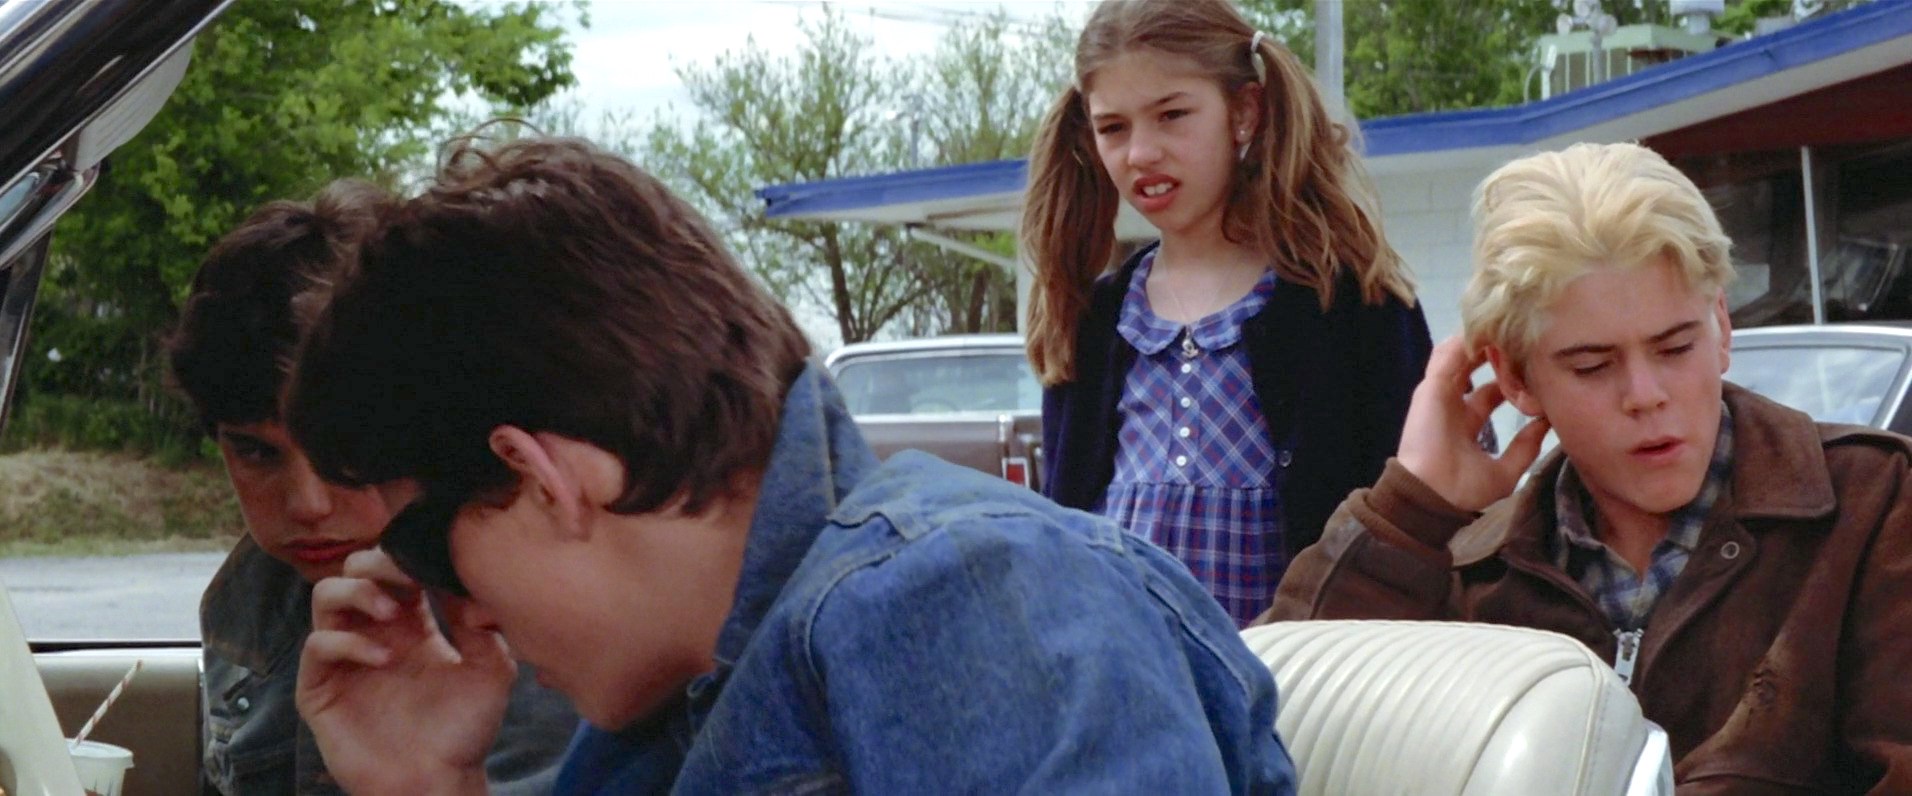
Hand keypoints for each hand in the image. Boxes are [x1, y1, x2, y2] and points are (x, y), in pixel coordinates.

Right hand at [297, 549, 512, 795]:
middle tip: (406, 577)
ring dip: (358, 593)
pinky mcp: (321, 688)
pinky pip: (317, 645)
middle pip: (355, 570)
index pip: (396, 568)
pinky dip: (347, 642)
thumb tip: (464, 576)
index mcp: (412, 624)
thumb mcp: (491, 668)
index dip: (408, 554)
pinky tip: (383, 659)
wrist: (439, 782)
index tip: (431, 557)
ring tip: (392, 615)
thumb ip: (480, 622)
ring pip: (326, 596)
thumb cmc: (465, 731)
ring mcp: (345, 659)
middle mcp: (373, 634)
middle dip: (378, 562)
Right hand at [1396, 337, 1551, 512]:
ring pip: (1460, 356)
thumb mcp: (1505, 472)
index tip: (1535, 370)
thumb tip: (1545, 423)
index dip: (1512, 381)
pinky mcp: (1431, 386)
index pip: (1492, 392)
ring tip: (1506, 330)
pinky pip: (1446, 356)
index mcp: (1468, 423)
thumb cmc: (1464, 488)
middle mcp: (1454, 405)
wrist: (1433, 494)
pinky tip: (1486, 333)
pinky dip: (1464, 342)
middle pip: (1476, 370)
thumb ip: (1524, 448)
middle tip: (1523, 343)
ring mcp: (1440, 394)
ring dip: (1482, 343)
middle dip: (1499, 356)